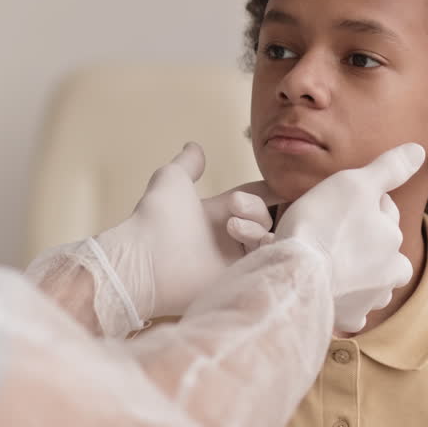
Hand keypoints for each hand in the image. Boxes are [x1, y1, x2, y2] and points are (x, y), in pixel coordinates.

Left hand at [95, 143, 279, 319]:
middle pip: (264, 218)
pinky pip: (264, 265)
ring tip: (234, 228)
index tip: (282, 185)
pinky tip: (256, 242)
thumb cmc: (154, 216)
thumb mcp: (172, 178)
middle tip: (235, 206)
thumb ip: (188, 162)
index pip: (254, 198)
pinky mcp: (235, 281)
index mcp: (218, 213)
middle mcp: (228, 237)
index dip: (269, 191)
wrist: (144, 258)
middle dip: (256, 207)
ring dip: (257, 228)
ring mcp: (232, 261)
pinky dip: (268, 252)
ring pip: (267, 240)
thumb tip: (195, 145)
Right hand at [273, 143, 424, 332]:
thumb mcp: (354, 183)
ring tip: (328, 261)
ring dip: (356, 273)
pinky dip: (341, 301)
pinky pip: (349, 310)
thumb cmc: (323, 224)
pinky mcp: (346, 320)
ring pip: (368, 280)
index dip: (359, 203)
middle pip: (379, 250)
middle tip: (330, 232)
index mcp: (394, 240)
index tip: (335, 203)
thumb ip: (389, 168)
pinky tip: (325, 289)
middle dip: (364, 242)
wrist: (295, 274)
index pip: (383, 212)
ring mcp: (369, 300)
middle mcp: (390, 273)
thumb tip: (418, 150)